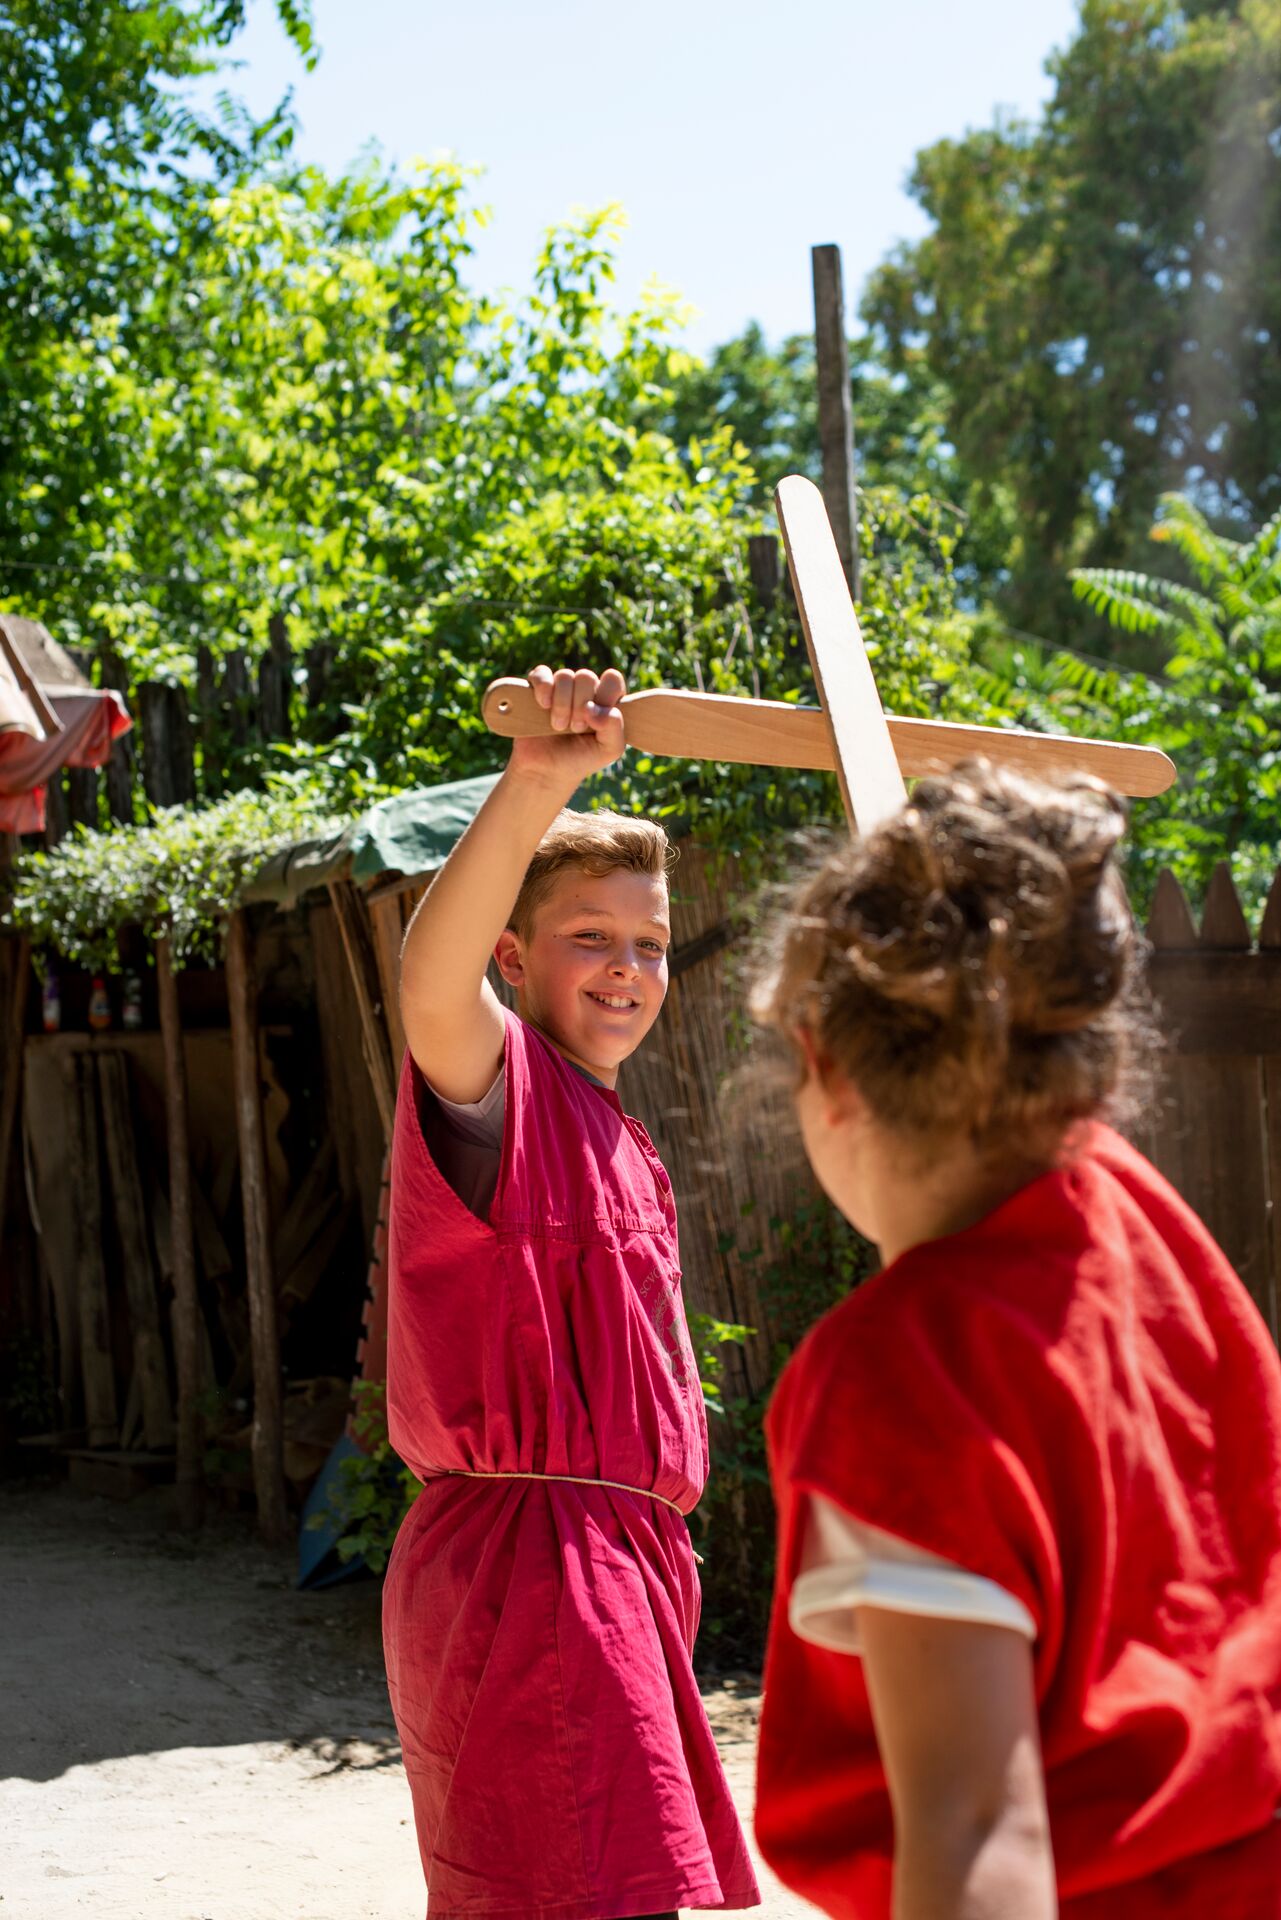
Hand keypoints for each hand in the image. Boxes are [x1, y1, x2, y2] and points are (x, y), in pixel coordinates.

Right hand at [507, 664, 626, 790]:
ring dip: (562, 704)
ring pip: (564, 676)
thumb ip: (615, 727)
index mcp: (606, 699)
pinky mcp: (537, 690)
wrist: (546, 771)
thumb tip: (593, 707)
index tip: (595, 721)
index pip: (612, 679)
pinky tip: (544, 705)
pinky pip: (541, 674)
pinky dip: (543, 688)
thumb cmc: (581, 759)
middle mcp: (584, 689)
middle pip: (586, 677)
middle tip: (575, 729)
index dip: (604, 697)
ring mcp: (560, 688)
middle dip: (580, 706)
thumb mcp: (609, 750)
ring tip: (558, 727)